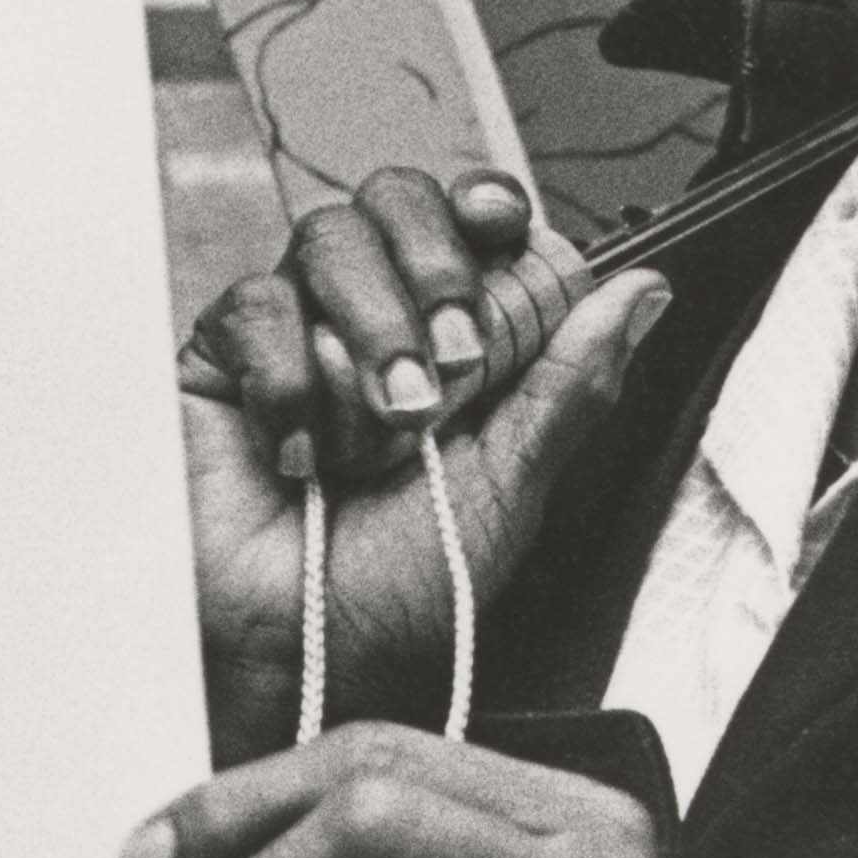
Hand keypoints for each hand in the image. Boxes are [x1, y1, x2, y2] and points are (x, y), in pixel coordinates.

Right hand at [182, 173, 669, 752]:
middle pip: (394, 201)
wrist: (296, 656)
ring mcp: (290, 334)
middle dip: (432, 269)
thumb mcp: (510, 494)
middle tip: (450, 364)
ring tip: (381, 432)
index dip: (484, 208)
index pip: (466, 223)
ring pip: (327, 240)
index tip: (503, 230)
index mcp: (450, 343)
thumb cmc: (396, 600)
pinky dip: (288, 381)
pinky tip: (296, 453)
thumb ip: (570, 386)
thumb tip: (643, 292)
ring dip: (368, 335)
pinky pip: (254, 306)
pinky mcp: (215, 359)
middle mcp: (371, 323)